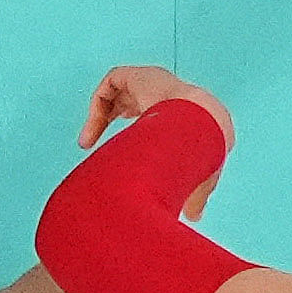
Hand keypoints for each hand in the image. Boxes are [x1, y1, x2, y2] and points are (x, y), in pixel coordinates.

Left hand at [77, 64, 233, 218]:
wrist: (205, 130)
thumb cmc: (204, 155)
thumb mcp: (200, 179)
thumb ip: (194, 196)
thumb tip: (194, 217)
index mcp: (181, 113)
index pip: (158, 114)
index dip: (139, 129)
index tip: (125, 149)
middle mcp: (167, 93)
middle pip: (135, 98)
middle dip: (115, 116)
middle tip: (93, 140)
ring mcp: (153, 81)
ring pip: (119, 91)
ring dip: (99, 116)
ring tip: (86, 142)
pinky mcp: (138, 74)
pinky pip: (110, 83)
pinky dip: (97, 107)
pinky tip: (92, 132)